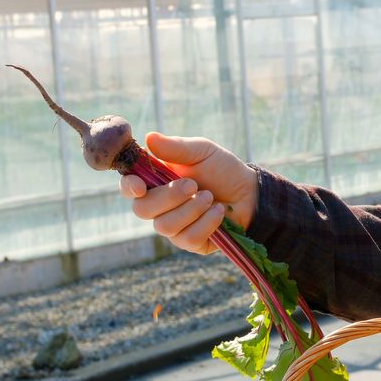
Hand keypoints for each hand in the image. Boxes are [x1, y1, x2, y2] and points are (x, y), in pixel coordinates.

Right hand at [119, 132, 257, 254]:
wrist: (250, 192)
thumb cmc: (222, 169)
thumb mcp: (201, 151)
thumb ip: (176, 148)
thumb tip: (149, 138)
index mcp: (156, 182)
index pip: (129, 187)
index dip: (129, 187)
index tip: (140, 186)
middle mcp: (159, 206)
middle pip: (142, 210)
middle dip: (169, 196)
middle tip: (194, 184)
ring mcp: (174, 226)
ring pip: (165, 226)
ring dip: (191, 209)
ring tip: (210, 196)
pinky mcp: (192, 242)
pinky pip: (188, 238)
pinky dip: (206, 222)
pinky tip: (219, 211)